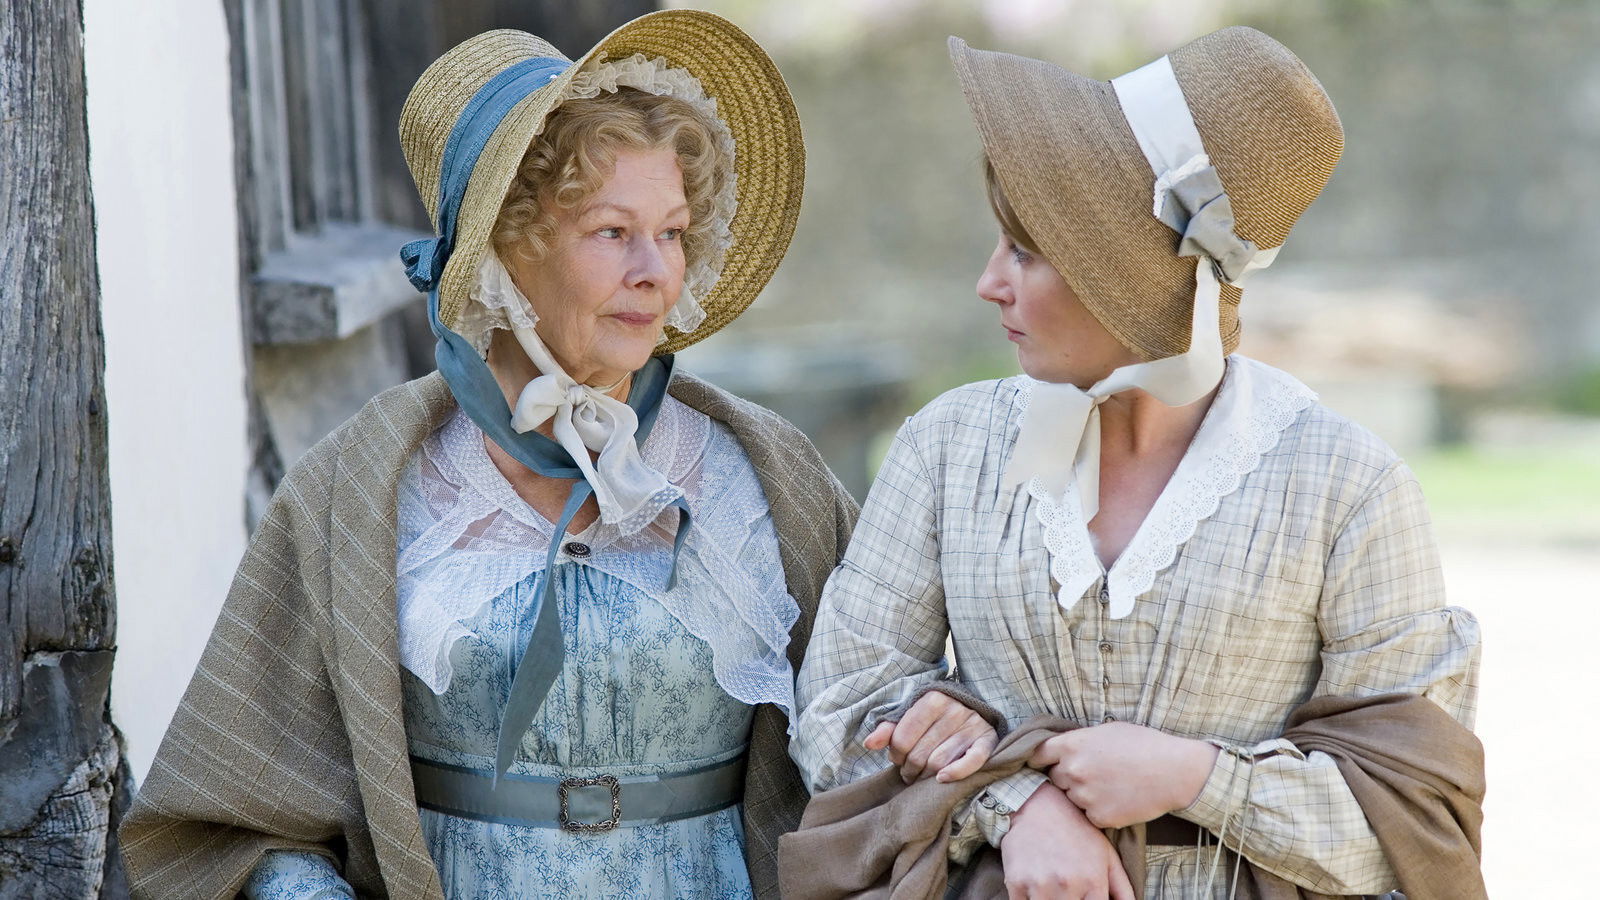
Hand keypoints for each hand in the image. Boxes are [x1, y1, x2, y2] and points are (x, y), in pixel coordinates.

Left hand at [863, 689, 997, 782]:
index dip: (895, 755)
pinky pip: (972, 762)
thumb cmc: (933, 718)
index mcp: (932, 699)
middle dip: (910, 769)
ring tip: (921, 777)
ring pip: (940, 762)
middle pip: (920, 754)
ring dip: (926, 777)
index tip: (897, 759)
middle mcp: (954, 709)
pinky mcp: (987, 740)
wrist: (970, 709)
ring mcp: (972, 725)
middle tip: (909, 773)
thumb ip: (888, 729)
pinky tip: (942, 779)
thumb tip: (869, 744)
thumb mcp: (909, 716)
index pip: (902, 738)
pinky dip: (956, 773)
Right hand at [999, 782, 1133, 899]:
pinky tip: (1036, 891)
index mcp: (1092, 882)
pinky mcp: (1016, 882)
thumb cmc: (1076, 831)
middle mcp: (1067, 885)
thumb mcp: (1106, 855)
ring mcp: (1040, 885)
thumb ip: (1122, 889)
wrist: (1038, 804)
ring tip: (1054, 892)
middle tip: (1068, 894)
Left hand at [1029, 722, 1218, 828]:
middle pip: (1055, 778)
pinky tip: (1119, 800)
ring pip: (1072, 799)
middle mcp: (1073, 771)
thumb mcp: (1107, 731)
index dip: (1040, 759)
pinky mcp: (1100, 817)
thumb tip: (1062, 748)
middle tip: (1093, 775)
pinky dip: (1100, 811)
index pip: (1036, 754)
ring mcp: (1085, 796)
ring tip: (1111, 787)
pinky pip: (1090, 816)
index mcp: (1071, 745)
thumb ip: (1079, 740)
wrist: (1174, 771)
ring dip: (1084, 795)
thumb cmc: (1144, 745)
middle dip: (1068, 777)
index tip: (1043, 764)